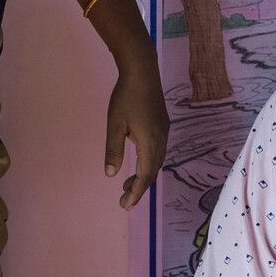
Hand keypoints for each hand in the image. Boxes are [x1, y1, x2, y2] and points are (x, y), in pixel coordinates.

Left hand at [105, 61, 169, 209]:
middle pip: (152, 172)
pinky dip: (148, 163)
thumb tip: (111, 174)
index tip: (124, 205)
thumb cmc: (125, 96)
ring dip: (144, 175)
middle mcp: (161, 140)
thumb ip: (113, 150)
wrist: (142, 71)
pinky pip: (158, 152)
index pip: (145, 176)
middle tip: (124, 200)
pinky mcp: (162, 125)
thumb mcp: (114, 125)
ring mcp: (164, 132)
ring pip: (156, 162)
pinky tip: (138, 161)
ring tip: (128, 185)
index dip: (136, 193)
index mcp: (150, 143)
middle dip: (139, 188)